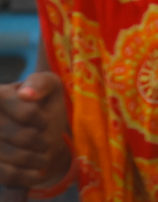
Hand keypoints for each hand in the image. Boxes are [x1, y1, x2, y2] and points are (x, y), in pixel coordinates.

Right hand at [0, 72, 70, 189]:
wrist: (37, 137)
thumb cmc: (42, 106)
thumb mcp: (49, 88)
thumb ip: (40, 83)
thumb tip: (25, 94)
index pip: (23, 112)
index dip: (36, 119)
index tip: (44, 122)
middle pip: (19, 136)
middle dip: (39, 142)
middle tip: (45, 144)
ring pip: (11, 156)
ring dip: (34, 160)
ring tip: (42, 158)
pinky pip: (5, 174)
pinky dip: (24, 176)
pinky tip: (35, 174)